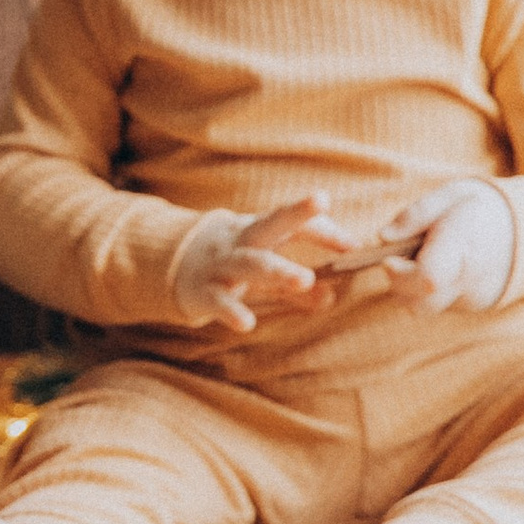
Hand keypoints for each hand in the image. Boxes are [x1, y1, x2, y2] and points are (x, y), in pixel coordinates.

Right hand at [173, 197, 345, 333]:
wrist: (169, 267)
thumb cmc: (229, 265)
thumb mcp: (263, 269)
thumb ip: (295, 286)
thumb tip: (331, 296)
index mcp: (259, 231)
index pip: (293, 223)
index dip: (323, 229)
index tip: (354, 245)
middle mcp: (241, 241)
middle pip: (271, 223)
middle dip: (296, 213)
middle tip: (321, 201)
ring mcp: (221, 264)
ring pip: (250, 262)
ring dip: (278, 269)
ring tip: (305, 280)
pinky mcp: (202, 291)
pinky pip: (218, 300)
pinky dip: (231, 310)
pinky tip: (247, 323)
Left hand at [373, 181, 517, 313]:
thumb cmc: (482, 208)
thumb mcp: (450, 196)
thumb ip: (415, 214)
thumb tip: (382, 236)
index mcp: (464, 247)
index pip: (427, 279)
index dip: (400, 274)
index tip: (389, 258)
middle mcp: (470, 279)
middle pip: (419, 302)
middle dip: (398, 284)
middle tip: (400, 257)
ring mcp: (473, 297)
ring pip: (425, 307)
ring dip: (411, 288)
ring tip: (424, 258)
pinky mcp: (473, 306)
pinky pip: (439, 305)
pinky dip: (429, 291)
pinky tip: (441, 267)